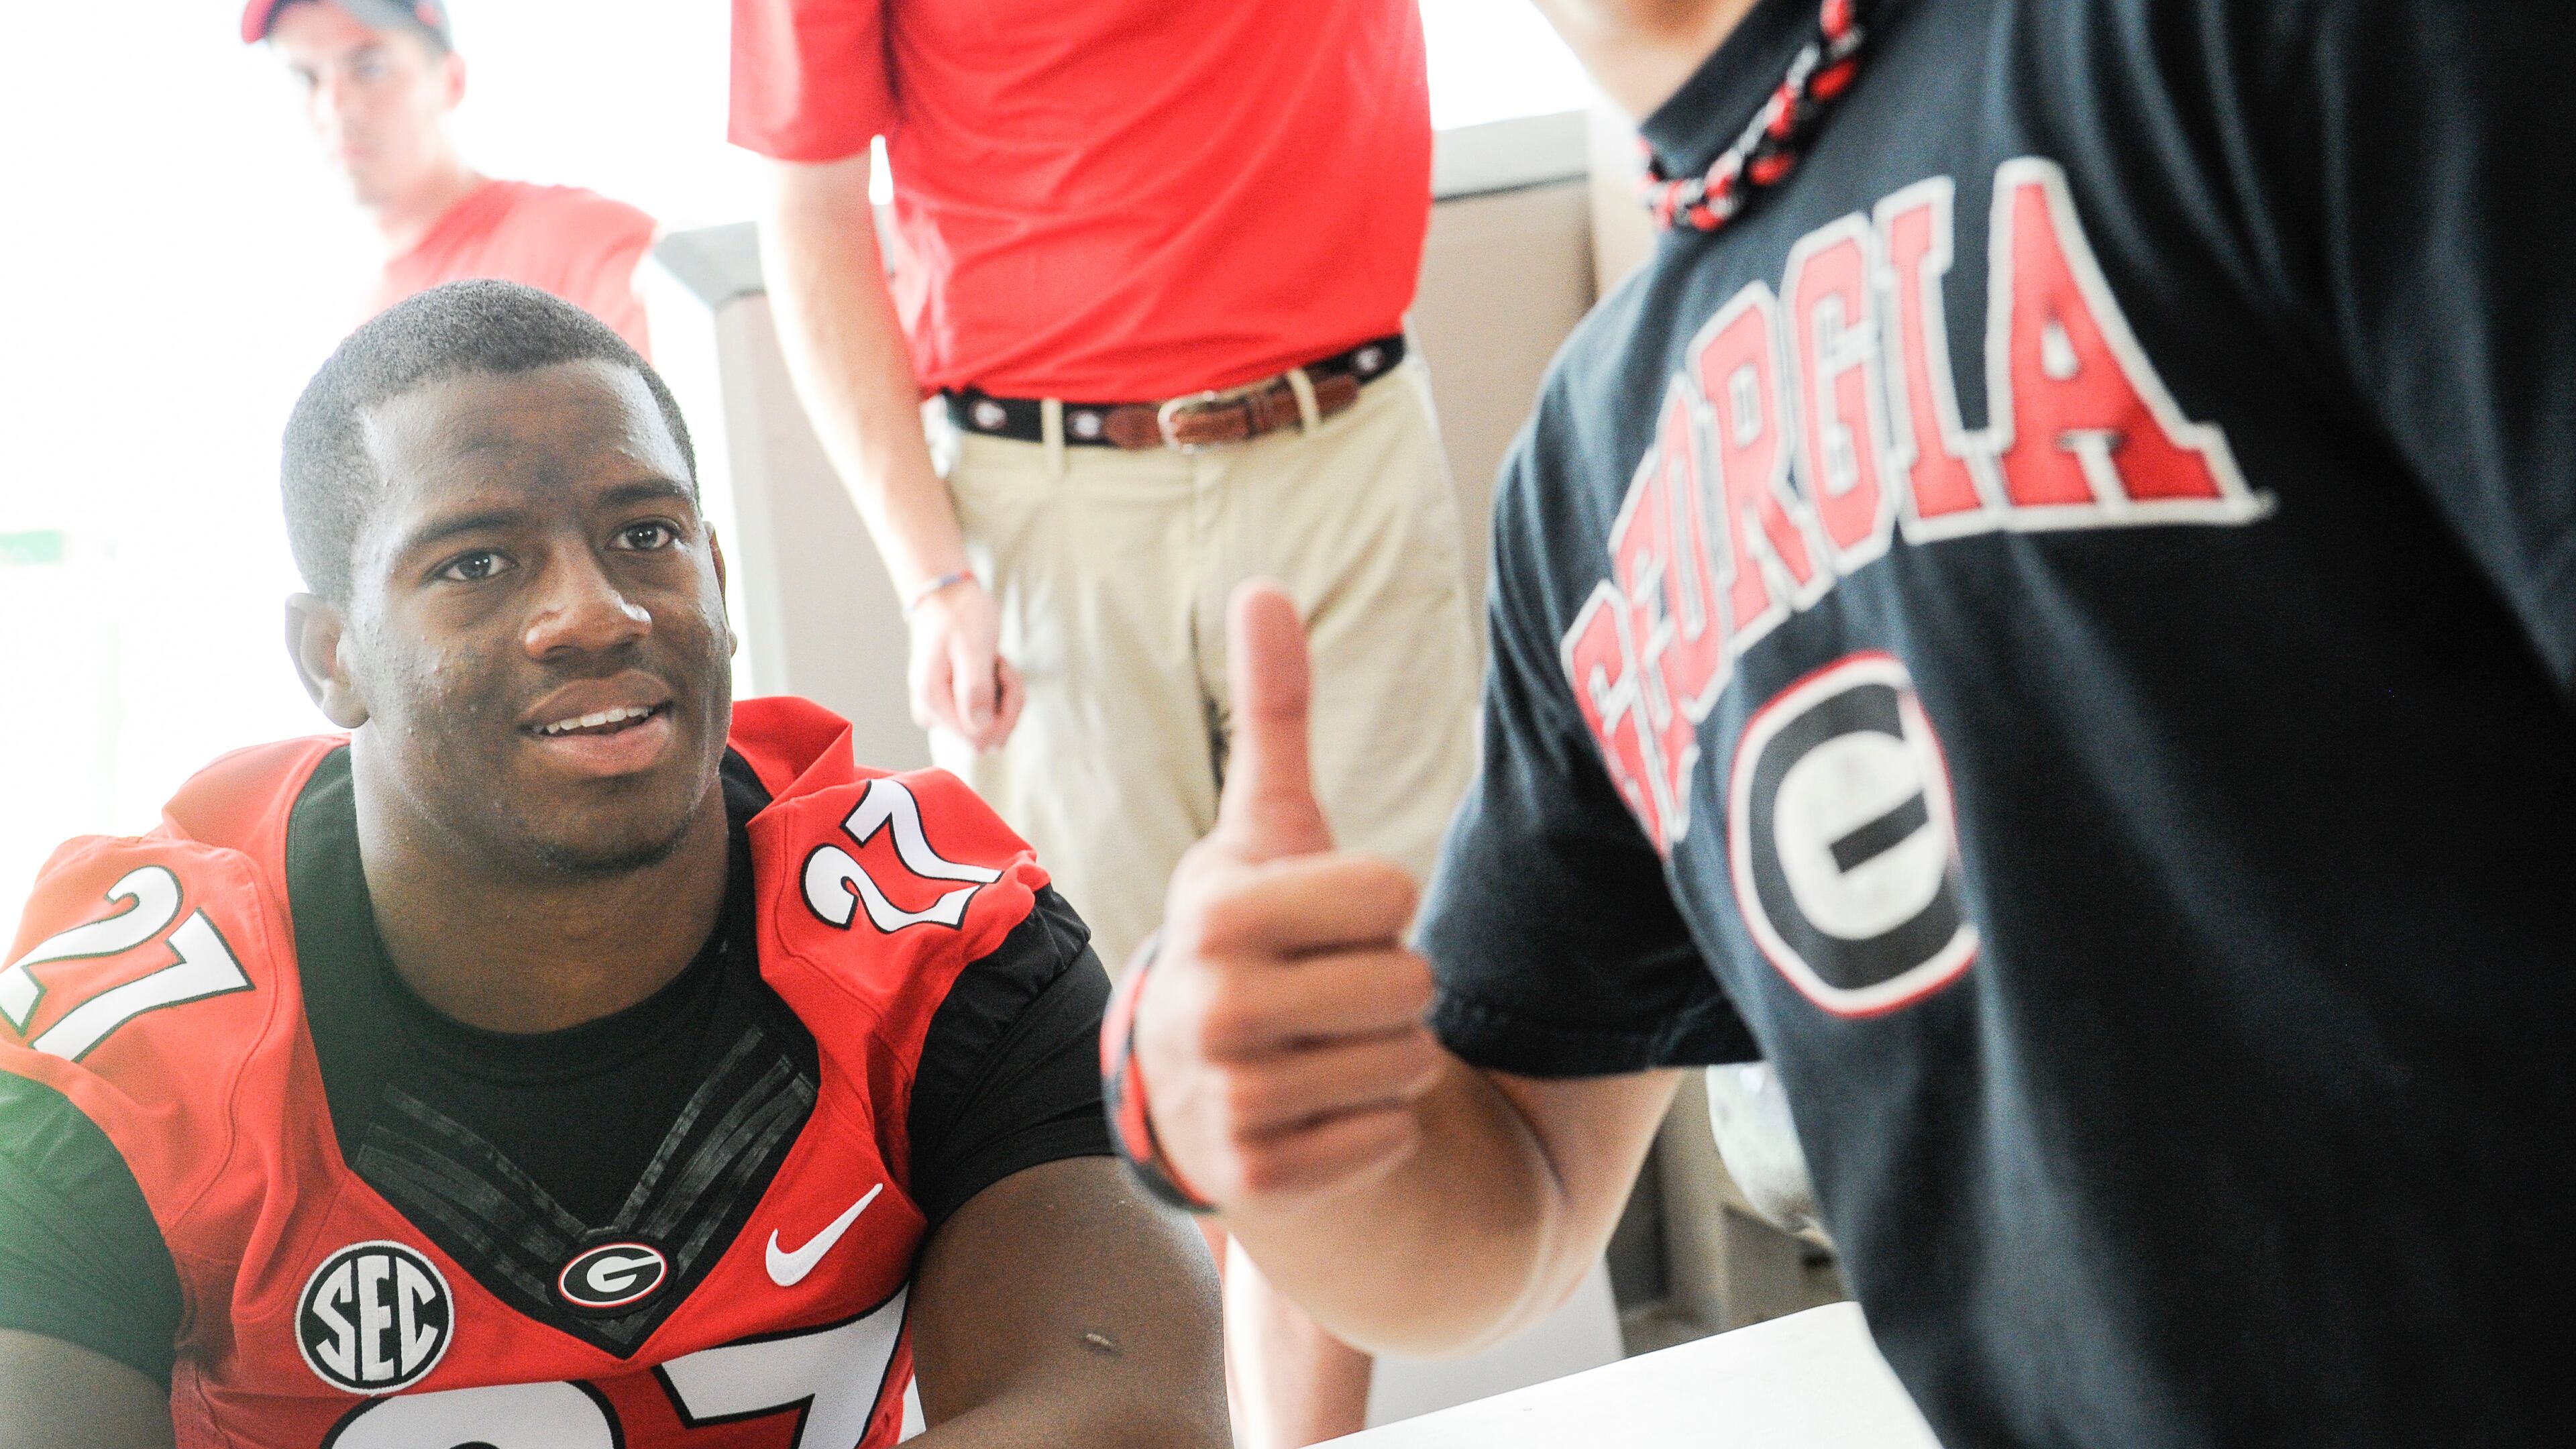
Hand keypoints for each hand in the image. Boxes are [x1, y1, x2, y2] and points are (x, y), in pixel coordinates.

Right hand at [906, 579, 1024, 752]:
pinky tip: (992, 668)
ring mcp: (941, 713)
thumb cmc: (959, 616)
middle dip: (1008, 704)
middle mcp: (932, 715)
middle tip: (1002, 666)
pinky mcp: (952, 707)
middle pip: (987, 737)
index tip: (1002, 673)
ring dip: (1006, 696)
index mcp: (932, 701)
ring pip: (991, 728)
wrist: (945, 597)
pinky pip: (987, 717)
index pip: (979, 737)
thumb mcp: (973, 647)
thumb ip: (975, 689)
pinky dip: (1000, 693)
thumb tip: (981, 731)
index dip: (1005, 713)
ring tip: (995, 662)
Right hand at [1133, 582, 1443, 1210]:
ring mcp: (1228, 1102)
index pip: (1390, 895)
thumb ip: (1273, 713)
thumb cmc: (1251, 935)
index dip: (1379, 904)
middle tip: (1329, 990)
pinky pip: (1389, 1137)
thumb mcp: (1263, 830)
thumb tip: (1264, 585)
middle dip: (1392, 987)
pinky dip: (1375, 1126)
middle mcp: (1208, 1011)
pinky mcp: (1257, 1181)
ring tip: (1326, 1045)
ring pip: (1408, 1064)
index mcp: (1213, 914)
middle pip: (1408, 984)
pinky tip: (1320, 1107)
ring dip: (1390, 1057)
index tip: (1325, 917)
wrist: (1191, 1082)